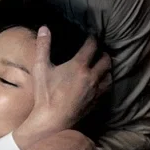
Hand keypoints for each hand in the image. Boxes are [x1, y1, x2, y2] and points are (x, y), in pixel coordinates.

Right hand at [13, 26, 110, 149]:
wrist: (52, 121)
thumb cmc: (45, 94)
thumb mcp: (40, 68)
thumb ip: (43, 46)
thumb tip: (44, 28)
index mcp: (79, 66)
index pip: (92, 46)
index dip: (92, 39)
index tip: (90, 36)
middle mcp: (92, 76)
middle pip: (106, 60)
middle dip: (103, 53)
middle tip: (98, 51)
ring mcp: (95, 91)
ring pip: (109, 75)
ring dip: (107, 68)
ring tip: (102, 66)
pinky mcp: (96, 102)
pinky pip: (106, 89)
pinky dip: (105, 83)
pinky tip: (100, 83)